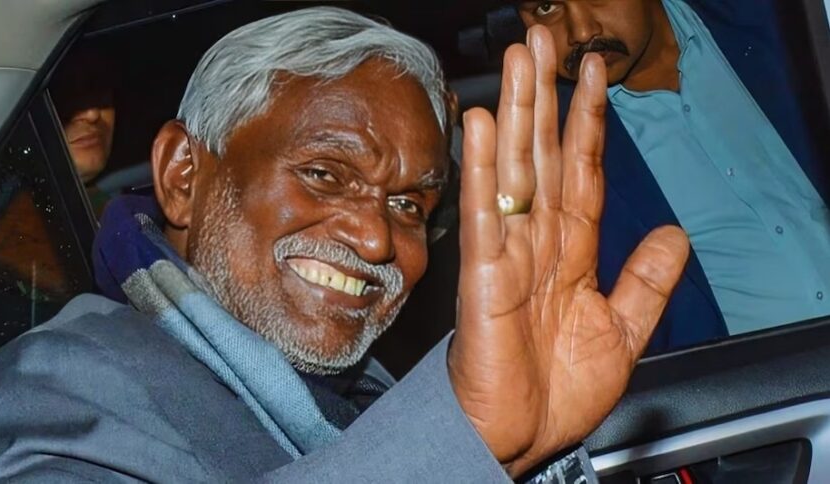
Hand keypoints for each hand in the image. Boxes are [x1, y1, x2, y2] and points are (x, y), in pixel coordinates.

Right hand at [448, 26, 689, 476]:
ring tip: (518, 59)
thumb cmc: (558, 391)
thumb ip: (646, 280)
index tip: (594, 72)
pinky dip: (482, 170)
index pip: (581, 170)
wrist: (520, 437)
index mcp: (571, 252)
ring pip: (513, 170)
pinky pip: (483, 215)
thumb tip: (674, 234)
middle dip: (544, 95)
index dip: (587, 121)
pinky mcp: (482, 276)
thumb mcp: (625, 330)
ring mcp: (508, 254)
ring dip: (516, 113)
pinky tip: (482, 126)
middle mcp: (537, 242)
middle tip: (542, 39)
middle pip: (543, 155)